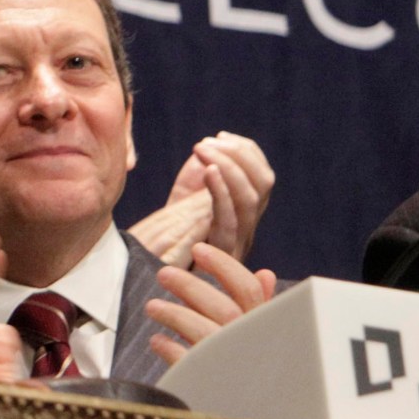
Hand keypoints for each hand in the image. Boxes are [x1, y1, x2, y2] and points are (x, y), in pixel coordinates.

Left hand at [129, 133, 273, 265]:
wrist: (155, 282)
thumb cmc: (168, 241)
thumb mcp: (184, 204)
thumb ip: (197, 179)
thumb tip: (205, 150)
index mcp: (243, 213)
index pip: (261, 176)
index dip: (247, 152)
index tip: (221, 136)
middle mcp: (247, 226)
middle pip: (263, 183)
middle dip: (240, 154)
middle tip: (209, 142)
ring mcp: (237, 242)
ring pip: (251, 200)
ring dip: (228, 167)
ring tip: (202, 149)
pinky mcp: (219, 256)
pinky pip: (229, 221)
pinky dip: (221, 192)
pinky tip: (208, 170)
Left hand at [146, 242, 276, 365]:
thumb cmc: (259, 369)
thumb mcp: (267, 336)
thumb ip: (262, 306)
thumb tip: (264, 273)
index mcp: (268, 329)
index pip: (247, 289)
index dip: (223, 266)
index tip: (199, 250)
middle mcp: (253, 345)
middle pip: (220, 306)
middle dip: (189, 286)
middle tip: (163, 273)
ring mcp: (232, 366)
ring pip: (201, 331)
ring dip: (172, 314)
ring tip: (152, 306)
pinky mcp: (211, 386)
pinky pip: (186, 363)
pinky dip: (169, 349)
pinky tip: (157, 341)